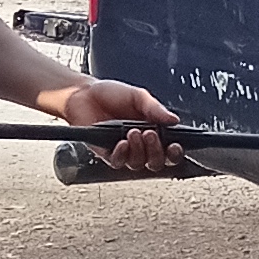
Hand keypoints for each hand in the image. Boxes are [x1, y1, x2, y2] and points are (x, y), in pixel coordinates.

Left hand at [50, 78, 183, 175]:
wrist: (83, 95)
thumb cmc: (111, 94)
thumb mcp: (138, 96)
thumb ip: (155, 108)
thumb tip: (174, 119)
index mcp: (153, 130)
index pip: (170, 149)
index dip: (175, 153)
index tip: (175, 146)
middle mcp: (141, 144)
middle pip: (157, 162)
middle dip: (157, 152)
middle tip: (150, 134)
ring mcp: (125, 151)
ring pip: (139, 164)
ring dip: (139, 150)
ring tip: (132, 132)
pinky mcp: (107, 154)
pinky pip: (118, 162)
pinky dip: (122, 154)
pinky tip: (121, 143)